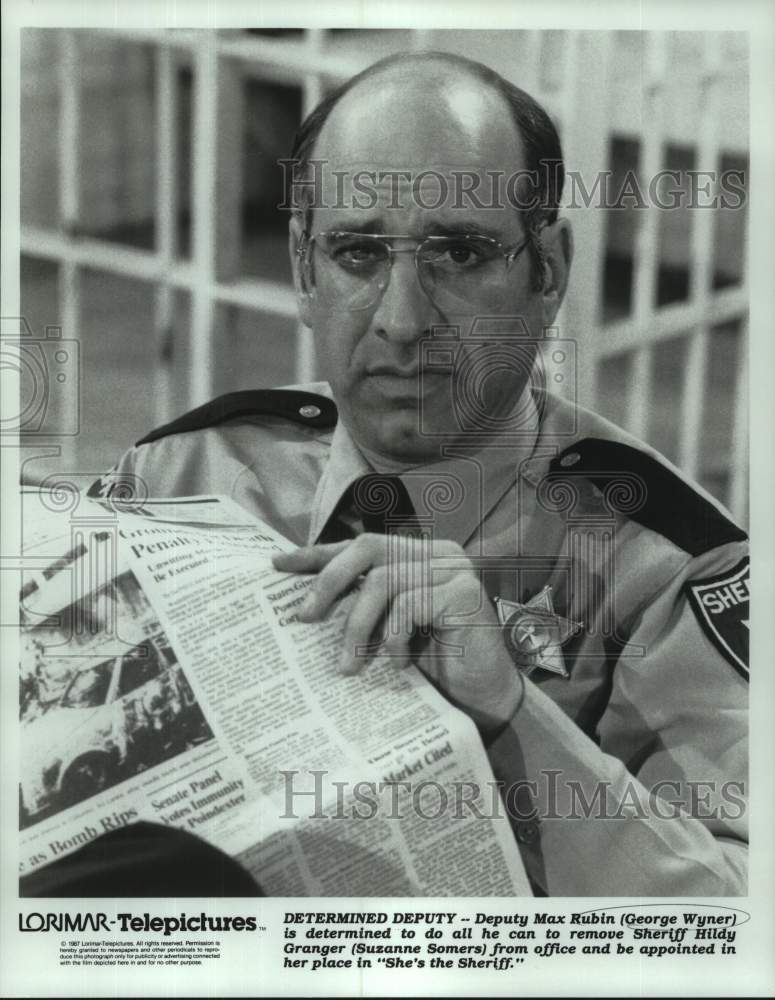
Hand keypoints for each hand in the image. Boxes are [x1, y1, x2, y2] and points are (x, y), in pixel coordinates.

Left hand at [272, 534, 523, 734]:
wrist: (483, 698)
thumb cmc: (434, 666)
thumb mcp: (387, 630)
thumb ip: (362, 606)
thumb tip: (304, 601)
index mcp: (417, 555)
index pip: (359, 544)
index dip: (318, 554)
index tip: (278, 565)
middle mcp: (437, 553)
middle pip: (368, 547)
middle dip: (329, 580)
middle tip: (304, 617)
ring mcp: (454, 569)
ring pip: (383, 581)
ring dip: (358, 626)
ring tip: (349, 665)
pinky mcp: (465, 592)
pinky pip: (409, 606)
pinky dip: (394, 639)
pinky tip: (398, 665)